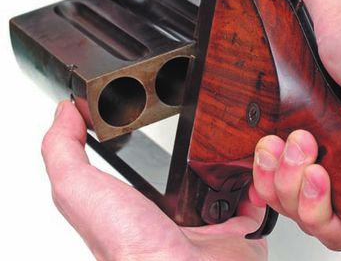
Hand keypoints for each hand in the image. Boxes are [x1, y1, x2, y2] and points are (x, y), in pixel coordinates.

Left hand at [42, 100, 267, 260]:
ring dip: (227, 159)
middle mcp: (172, 214)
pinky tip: (252, 165)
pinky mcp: (237, 230)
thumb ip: (62, 150)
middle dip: (194, 144)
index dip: (148, 137)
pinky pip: (254, 201)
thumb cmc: (129, 248)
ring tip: (228, 134)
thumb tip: (63, 113)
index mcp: (137, 203)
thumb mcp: (78, 190)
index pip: (144, 163)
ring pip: (221, 181)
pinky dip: (257, 183)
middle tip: (199, 119)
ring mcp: (207, 222)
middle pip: (186, 168)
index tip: (153, 113)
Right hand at [250, 0, 340, 250]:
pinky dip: (318, 214)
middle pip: (279, 174)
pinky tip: (327, 186)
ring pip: (298, 205)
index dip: (257, 146)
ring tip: (311, 162)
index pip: (270, 135)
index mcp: (315, 106)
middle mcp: (330, 143)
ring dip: (291, 188)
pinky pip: (328, 230)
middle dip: (270, 170)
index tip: (259, 139)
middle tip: (286, 146)